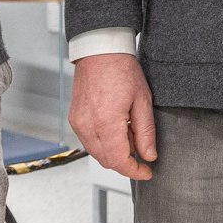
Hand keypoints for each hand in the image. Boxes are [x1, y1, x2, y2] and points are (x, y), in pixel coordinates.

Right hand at [70, 53, 156, 180]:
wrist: (100, 51)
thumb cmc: (121, 69)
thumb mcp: (142, 100)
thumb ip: (145, 132)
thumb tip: (148, 156)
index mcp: (106, 122)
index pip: (119, 161)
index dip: (134, 171)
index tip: (146, 172)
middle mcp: (88, 126)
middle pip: (106, 160)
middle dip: (125, 162)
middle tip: (141, 151)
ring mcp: (78, 123)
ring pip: (96, 153)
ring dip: (114, 152)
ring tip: (129, 133)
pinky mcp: (74, 119)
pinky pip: (89, 141)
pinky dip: (103, 143)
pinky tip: (115, 129)